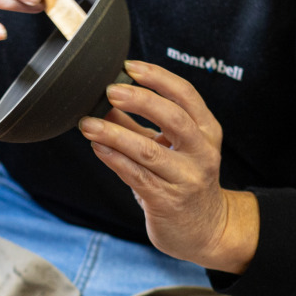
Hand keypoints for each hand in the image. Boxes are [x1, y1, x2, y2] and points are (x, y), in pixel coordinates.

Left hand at [78, 60, 258, 272]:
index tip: (130, 66)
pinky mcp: (167, 201)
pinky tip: (98, 148)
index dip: (158, 78)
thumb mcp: (173, 148)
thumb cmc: (185, 182)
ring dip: (115, 133)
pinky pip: (136, 176)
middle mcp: (201, 152)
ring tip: (88, 123)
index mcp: (206, 131)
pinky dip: (114, 159)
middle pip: (174, 117)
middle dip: (140, 100)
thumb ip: (141, 125)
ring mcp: (186, 178)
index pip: (186, 95)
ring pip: (148, 150)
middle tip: (111, 90)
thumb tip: (106, 100)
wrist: (207, 229)